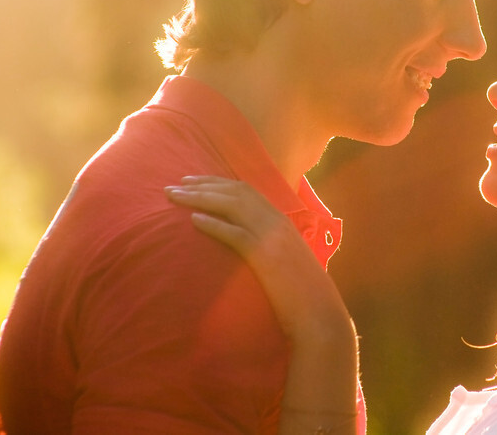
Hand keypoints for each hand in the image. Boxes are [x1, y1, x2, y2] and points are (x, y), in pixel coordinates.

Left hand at [164, 176, 350, 341]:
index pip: (246, 190)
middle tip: (175, 184)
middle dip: (202, 184)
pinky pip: (236, 234)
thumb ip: (268, 246)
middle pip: (235, 192)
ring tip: (176, 197)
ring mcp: (273, 237)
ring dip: (200, 198)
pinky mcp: (266, 257)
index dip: (216, 182)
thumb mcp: (285, 261)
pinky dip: (214, 224)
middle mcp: (278, 222)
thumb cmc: (302, 295)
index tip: (192, 180)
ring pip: (233, 206)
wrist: (320, 316)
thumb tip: (244, 241)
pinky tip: (193, 220)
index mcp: (282, 220)